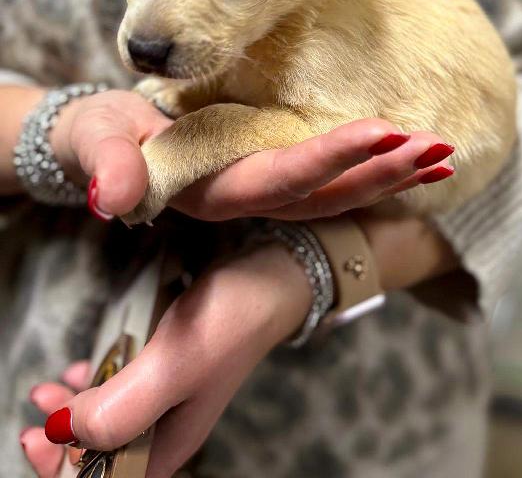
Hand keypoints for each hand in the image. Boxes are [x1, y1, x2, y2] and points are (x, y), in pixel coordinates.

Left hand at [21, 214, 459, 477]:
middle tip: (40, 404)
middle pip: (104, 456)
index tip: (38, 437)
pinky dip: (98, 380)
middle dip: (64, 439)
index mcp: (171, 441)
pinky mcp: (169, 365)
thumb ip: (123, 406)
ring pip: (110, 420)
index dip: (68, 471)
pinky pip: (124, 385)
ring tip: (53, 381)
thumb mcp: (174, 364)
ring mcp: (169, 394)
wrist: (272, 274)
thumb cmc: (229, 319)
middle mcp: (168, 426)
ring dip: (76, 409)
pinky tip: (87, 362)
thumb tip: (66, 428)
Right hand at [50, 89, 453, 221]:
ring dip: (391, 178)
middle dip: (384, 174)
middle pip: (326, 196)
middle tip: (440, 148)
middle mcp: (247, 199)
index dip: (333, 159)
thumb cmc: (101, 136)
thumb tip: (113, 196)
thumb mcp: (97, 139)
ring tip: (443, 155)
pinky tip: (413, 156)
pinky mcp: (271, 177)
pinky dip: (375, 170)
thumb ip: (109, 162)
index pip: (282, 178)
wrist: (107, 146)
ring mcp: (263, 192)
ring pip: (337, 195)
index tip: (388, 130)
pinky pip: (332, 181)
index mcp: (214, 191)